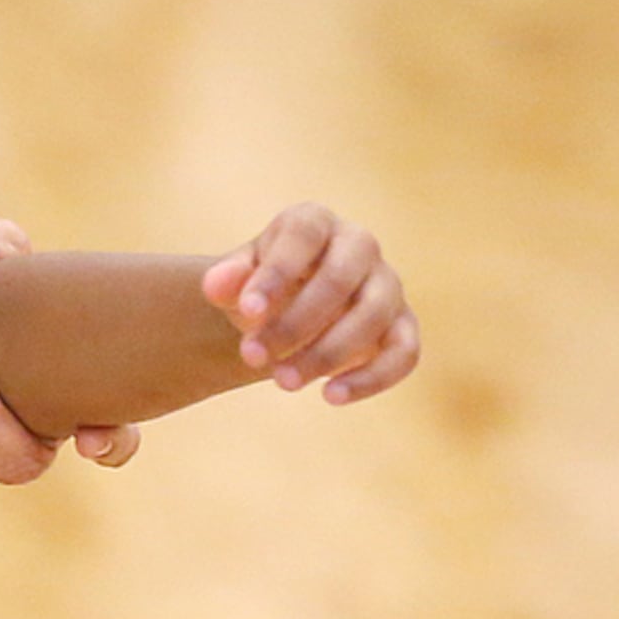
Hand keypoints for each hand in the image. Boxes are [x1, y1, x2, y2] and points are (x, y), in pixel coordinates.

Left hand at [204, 203, 416, 402]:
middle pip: (339, 279)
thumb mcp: (240, 278)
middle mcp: (360, 245)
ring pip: (371, 316)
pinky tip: (331, 396)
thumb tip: (214, 286)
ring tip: (282, 381)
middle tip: (252, 357)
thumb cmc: (264, 285)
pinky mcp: (404, 325)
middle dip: (294, 323)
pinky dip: (371, 378)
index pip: (303, 237)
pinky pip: (404, 353)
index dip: (276, 273)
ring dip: (326, 353)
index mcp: (315, 222)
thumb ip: (227, 279)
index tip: (247, 312)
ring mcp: (388, 285)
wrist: (292, 306)